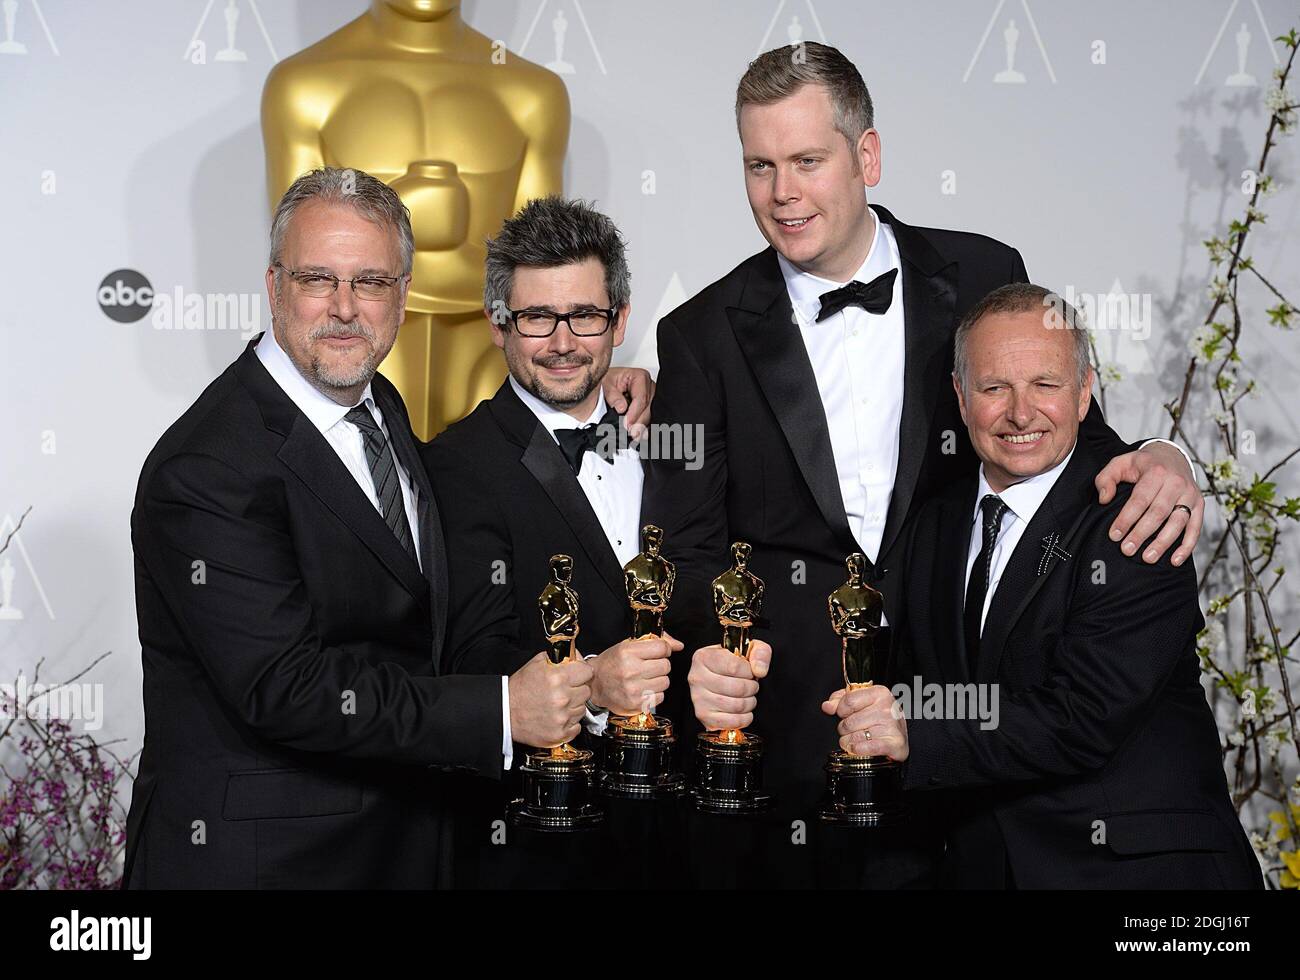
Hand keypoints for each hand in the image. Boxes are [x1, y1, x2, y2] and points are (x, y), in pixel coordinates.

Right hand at [507, 652, 592, 747]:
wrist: (505, 712)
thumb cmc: (520, 689)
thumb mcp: (537, 664)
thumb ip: (560, 658)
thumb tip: (577, 657)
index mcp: (557, 677)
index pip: (587, 672)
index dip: (582, 672)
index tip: (577, 675)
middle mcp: (562, 697)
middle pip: (586, 691)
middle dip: (577, 689)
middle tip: (563, 691)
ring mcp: (562, 717)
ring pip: (582, 709)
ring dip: (573, 707)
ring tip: (557, 705)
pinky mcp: (560, 733)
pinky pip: (577, 726)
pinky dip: (569, 723)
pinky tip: (557, 717)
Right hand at [590, 632, 682, 715]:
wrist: (595, 684)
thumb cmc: (612, 663)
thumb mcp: (628, 646)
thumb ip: (655, 642)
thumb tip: (679, 646)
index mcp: (628, 652)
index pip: (662, 648)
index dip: (663, 650)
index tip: (657, 653)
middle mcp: (630, 670)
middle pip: (666, 666)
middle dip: (660, 665)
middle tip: (649, 667)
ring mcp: (633, 689)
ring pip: (665, 682)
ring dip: (658, 680)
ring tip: (645, 679)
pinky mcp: (636, 704)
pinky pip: (660, 697)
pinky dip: (655, 694)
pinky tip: (643, 690)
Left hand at [602, 367, 653, 439]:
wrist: (605, 386)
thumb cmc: (607, 382)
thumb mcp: (605, 384)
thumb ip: (612, 395)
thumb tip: (621, 408)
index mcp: (640, 377)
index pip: (641, 398)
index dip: (634, 413)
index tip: (627, 424)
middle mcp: (649, 387)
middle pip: (649, 408)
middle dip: (639, 422)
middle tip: (631, 433)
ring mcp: (651, 398)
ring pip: (650, 415)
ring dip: (642, 427)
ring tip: (634, 436)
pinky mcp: (648, 408)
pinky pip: (649, 419)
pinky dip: (643, 428)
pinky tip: (638, 435)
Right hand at [687, 640, 771, 731]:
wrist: (720, 678)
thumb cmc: (733, 665)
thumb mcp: (749, 650)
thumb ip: (760, 653)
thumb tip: (759, 670)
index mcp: (704, 657)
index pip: (734, 667)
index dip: (749, 672)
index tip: (749, 672)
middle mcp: (697, 677)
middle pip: (737, 688)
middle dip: (752, 688)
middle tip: (750, 686)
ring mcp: (698, 698)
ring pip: (736, 706)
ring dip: (749, 703)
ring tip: (747, 697)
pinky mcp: (703, 715)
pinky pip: (731, 722)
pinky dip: (744, 719)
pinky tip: (743, 711)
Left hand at [821, 684, 907, 761]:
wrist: (900, 736)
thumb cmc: (878, 717)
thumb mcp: (860, 702)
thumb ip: (840, 700)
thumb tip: (827, 706)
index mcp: (879, 693)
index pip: (848, 701)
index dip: (841, 711)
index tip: (845, 714)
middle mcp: (887, 708)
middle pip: (849, 722)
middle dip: (845, 729)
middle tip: (853, 729)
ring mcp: (892, 726)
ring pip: (854, 737)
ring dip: (850, 741)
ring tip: (858, 738)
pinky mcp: (895, 744)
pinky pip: (865, 748)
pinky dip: (858, 750)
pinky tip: (860, 748)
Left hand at [1095, 441, 1201, 565]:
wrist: (1172, 456)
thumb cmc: (1142, 464)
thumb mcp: (1120, 463)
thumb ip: (1106, 479)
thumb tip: (1104, 499)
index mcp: (1156, 472)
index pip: (1140, 499)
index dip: (1127, 519)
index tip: (1114, 535)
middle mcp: (1176, 483)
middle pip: (1159, 512)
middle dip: (1142, 533)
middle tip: (1127, 550)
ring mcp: (1190, 494)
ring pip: (1178, 522)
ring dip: (1163, 542)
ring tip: (1147, 557)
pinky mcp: (1199, 504)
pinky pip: (1195, 528)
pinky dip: (1187, 546)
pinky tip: (1174, 559)